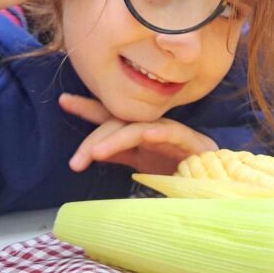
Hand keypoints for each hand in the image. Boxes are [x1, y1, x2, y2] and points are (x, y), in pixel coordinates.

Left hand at [59, 93, 217, 174]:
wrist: (209, 172)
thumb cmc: (172, 163)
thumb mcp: (137, 160)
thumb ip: (117, 152)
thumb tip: (91, 150)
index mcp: (136, 129)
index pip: (109, 115)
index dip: (87, 107)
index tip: (64, 100)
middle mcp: (149, 124)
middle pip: (118, 123)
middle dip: (95, 139)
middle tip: (76, 161)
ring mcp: (167, 130)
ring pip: (137, 129)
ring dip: (116, 139)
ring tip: (97, 153)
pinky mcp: (186, 139)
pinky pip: (170, 133)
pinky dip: (159, 133)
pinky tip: (147, 135)